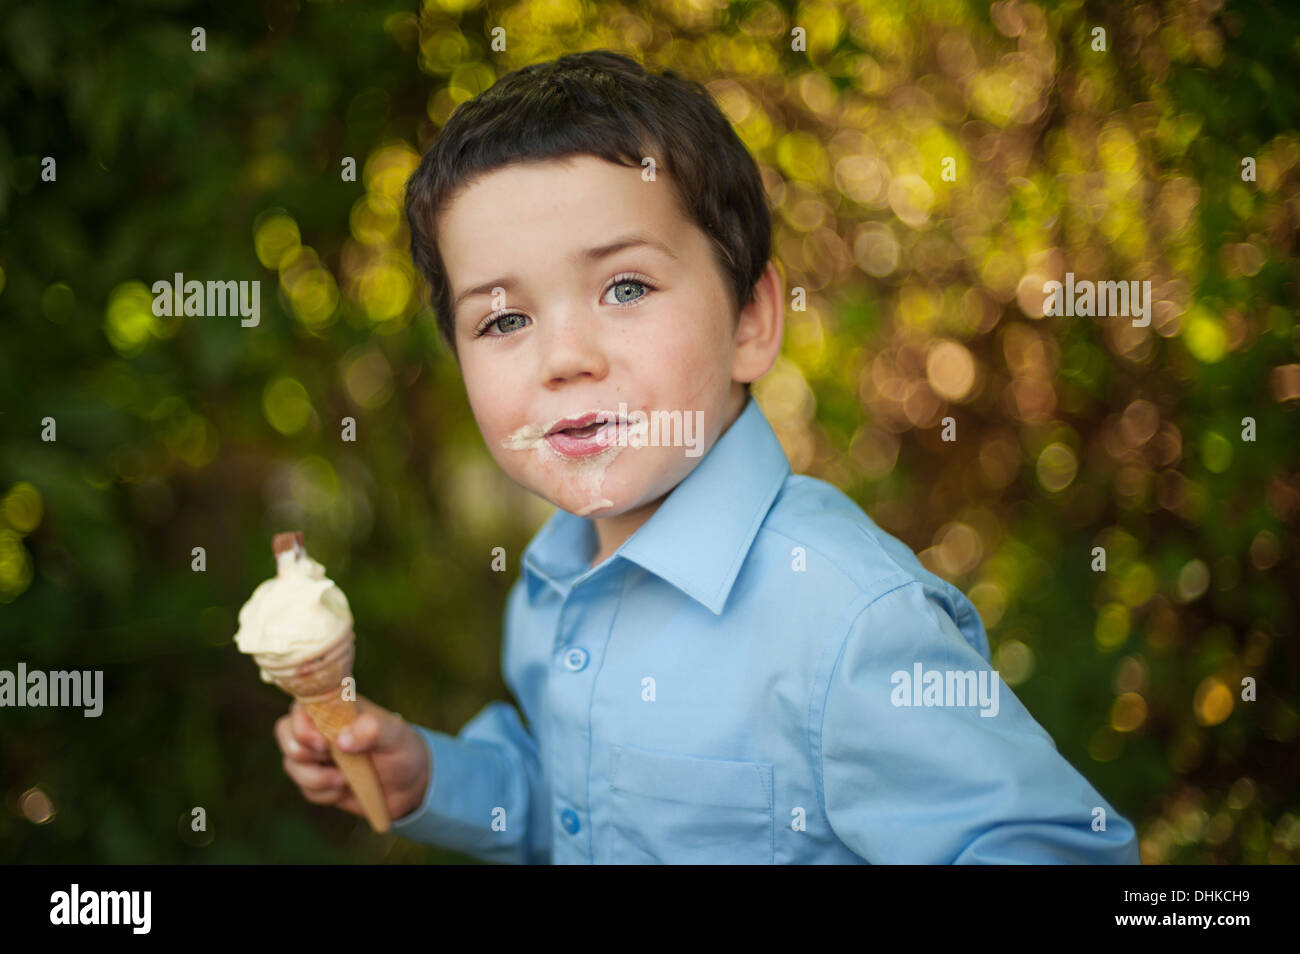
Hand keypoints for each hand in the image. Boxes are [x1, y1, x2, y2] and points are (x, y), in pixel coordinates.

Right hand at [275, 694, 430, 823]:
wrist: (408, 785)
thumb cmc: (401, 748)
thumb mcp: (395, 735)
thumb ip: (373, 729)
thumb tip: (342, 739)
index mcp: (336, 707)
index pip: (301, 704)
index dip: (302, 725)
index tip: (323, 743)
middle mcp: (320, 727)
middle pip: (284, 732)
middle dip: (303, 752)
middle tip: (330, 758)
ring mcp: (316, 754)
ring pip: (291, 764)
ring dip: (316, 778)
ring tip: (345, 779)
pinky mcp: (317, 779)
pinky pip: (305, 789)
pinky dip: (325, 794)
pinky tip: (346, 789)